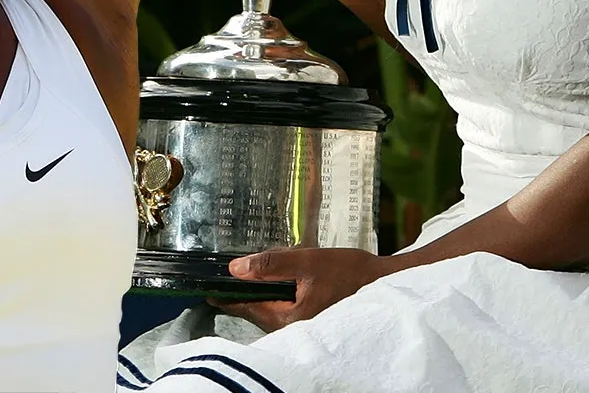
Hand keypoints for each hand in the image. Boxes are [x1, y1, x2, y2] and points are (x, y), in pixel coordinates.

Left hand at [213, 247, 389, 331]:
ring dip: (260, 292)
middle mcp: (293, 328)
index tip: (205, 287)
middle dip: (242, 292)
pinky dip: (275, 295)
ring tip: (253, 272)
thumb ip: (270, 264)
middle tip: (228, 274)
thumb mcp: (307, 261)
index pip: (245, 307)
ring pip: (268, 309)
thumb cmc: (350, 273)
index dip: (224, 295)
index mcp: (289, 317)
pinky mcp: (310, 321)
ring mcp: (302, 327)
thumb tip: (236, 268)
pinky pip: (282, 310)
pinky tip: (278, 280)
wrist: (383, 283)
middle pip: (255, 310)